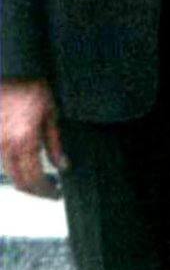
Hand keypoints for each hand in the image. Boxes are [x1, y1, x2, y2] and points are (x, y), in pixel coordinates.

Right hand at [0, 80, 68, 197]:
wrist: (3, 75)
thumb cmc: (27, 89)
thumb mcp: (49, 111)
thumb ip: (54, 141)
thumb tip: (63, 165)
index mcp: (25, 141)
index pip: (35, 179)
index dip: (45, 191)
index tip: (56, 194)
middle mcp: (8, 148)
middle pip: (20, 182)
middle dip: (36, 191)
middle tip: (50, 191)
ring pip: (11, 175)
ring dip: (26, 182)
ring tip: (43, 179)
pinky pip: (5, 164)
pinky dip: (17, 170)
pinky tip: (29, 165)